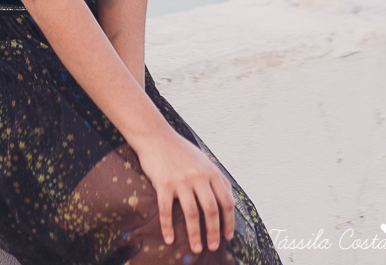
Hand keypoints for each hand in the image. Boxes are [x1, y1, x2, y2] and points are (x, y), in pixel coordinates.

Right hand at [134, 123, 234, 251]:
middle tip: (213, 247)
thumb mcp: (203, 160)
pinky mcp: (163, 183)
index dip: (229, 221)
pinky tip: (169, 240)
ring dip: (195, 234)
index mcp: (210, 171)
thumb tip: (230, 199)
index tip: (228, 236)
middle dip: (214, 232)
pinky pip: (167, 210)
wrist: (155, 135)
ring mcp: (180, 180)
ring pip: (191, 213)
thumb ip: (216, 178)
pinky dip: (168, 227)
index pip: (226, 201)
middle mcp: (198, 176)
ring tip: (197, 249)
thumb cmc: (180, 150)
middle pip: (211, 210)